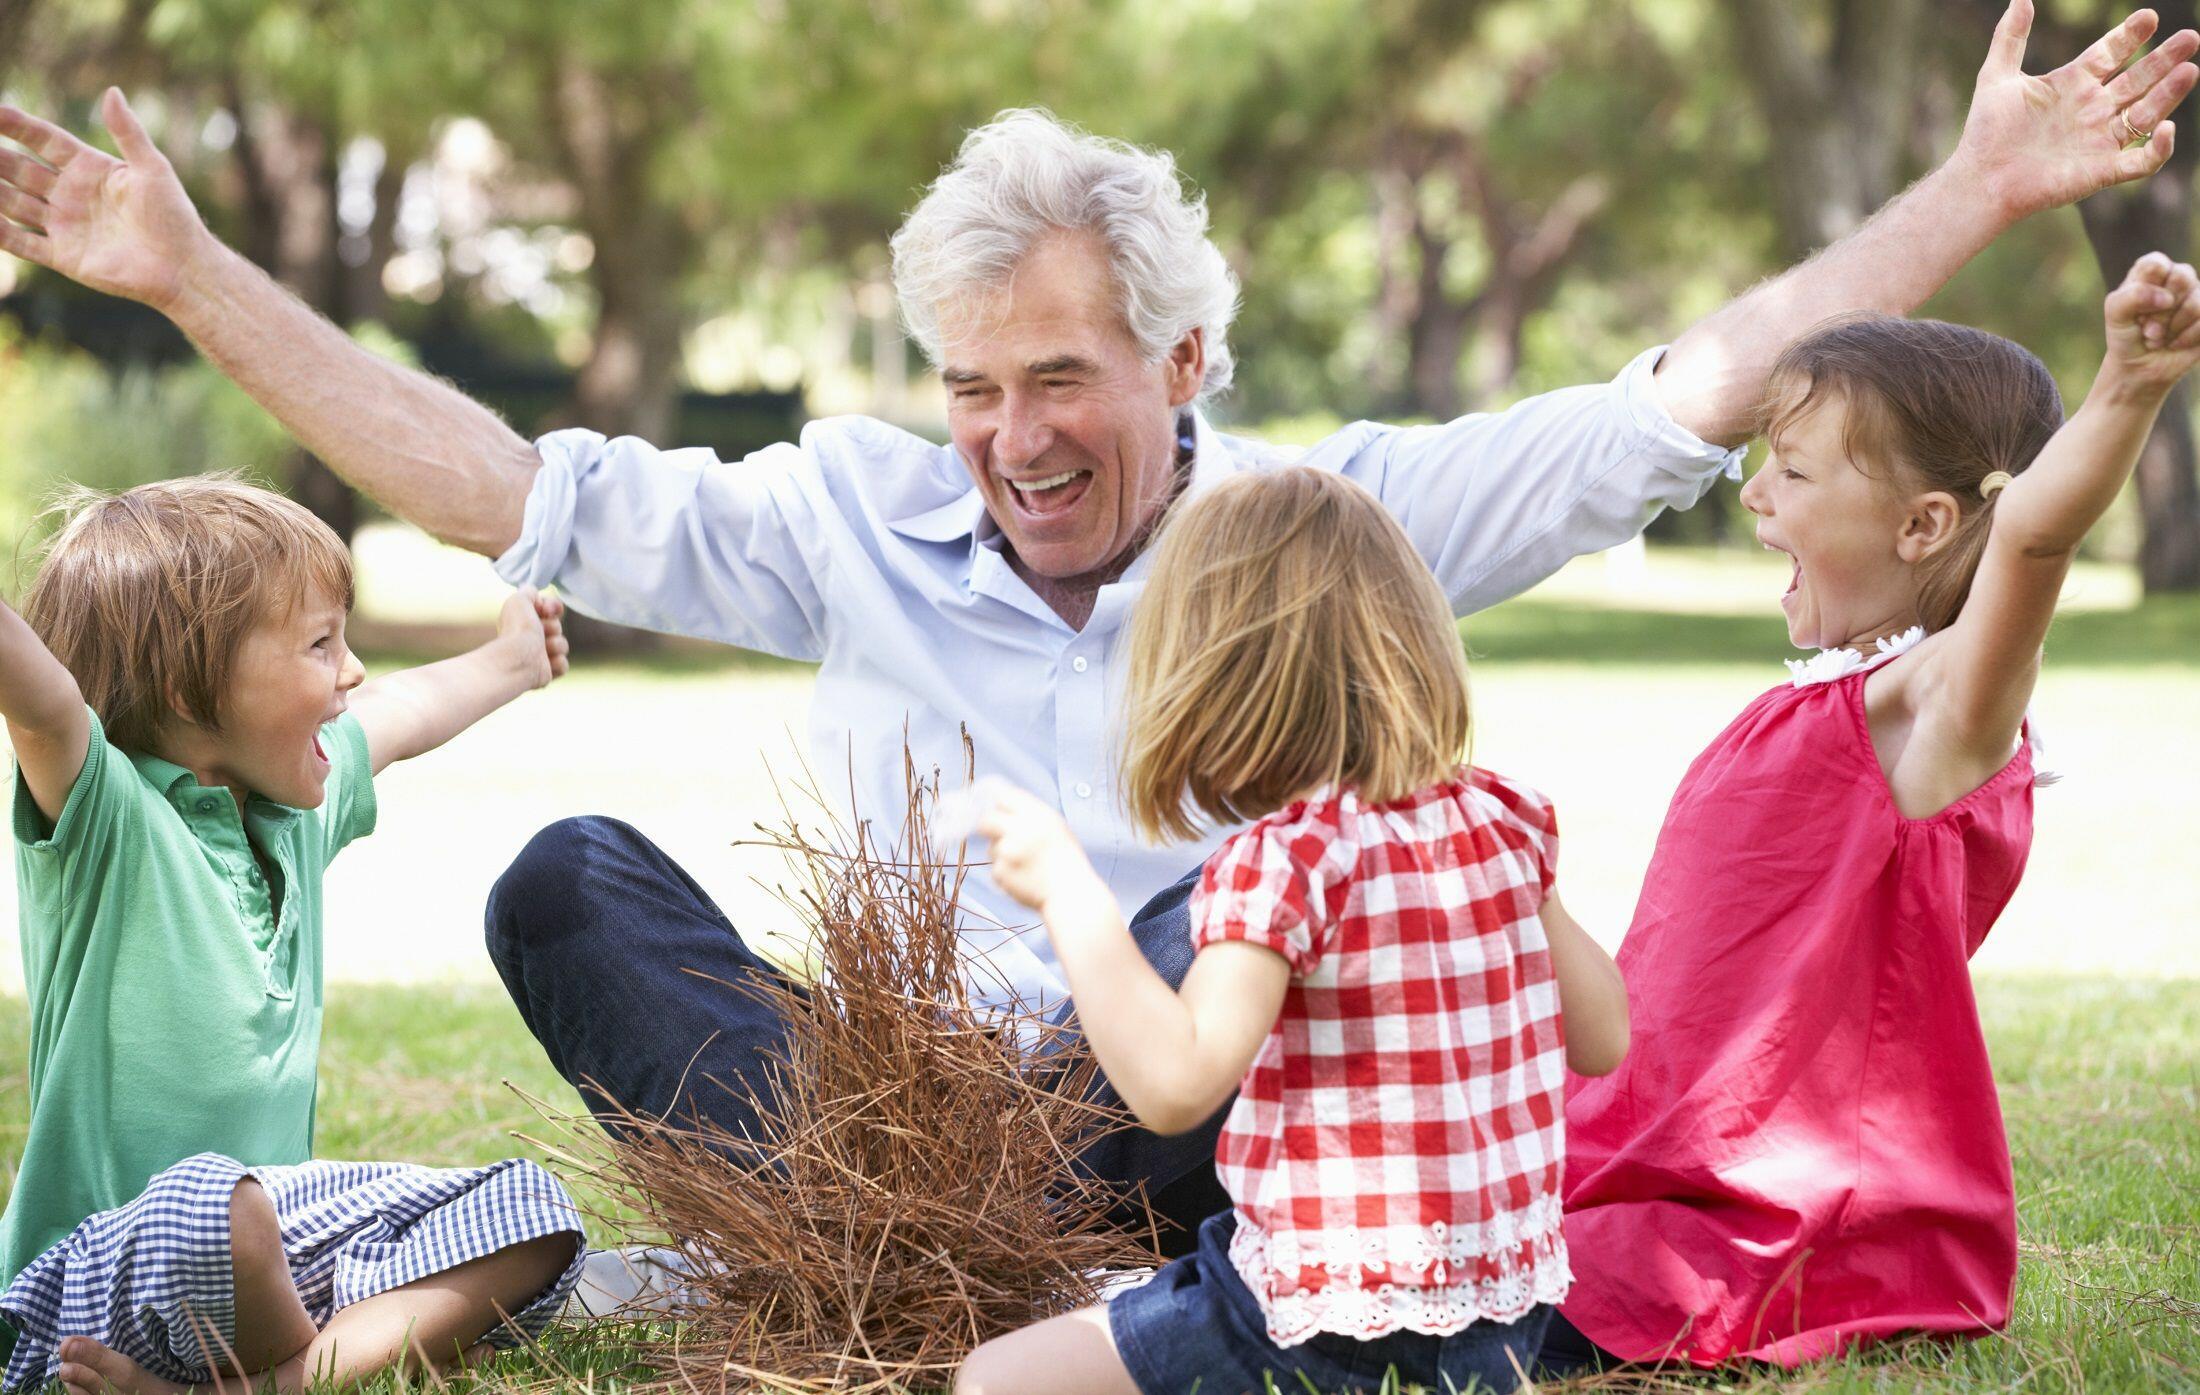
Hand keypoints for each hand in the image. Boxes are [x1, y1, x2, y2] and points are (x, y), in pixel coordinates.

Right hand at [0, 89, 216, 311]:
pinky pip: (21, 242)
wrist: (183, 266)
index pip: (43, 140)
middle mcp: (70, 194)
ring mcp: (64, 224)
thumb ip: (128, 132)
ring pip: (12, 202)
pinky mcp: (63, 256)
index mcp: (89, 168)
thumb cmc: (174, 215)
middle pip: (19, 169)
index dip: (18, 125)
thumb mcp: (153, 168)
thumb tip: (112, 91)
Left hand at [496, 588, 568, 689]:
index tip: (548, 610)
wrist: (519, 657)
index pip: (548, 610)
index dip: (553, 607)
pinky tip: (546, 662)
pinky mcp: (547, 672)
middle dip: (553, 626)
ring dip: (556, 644)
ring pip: (563, 645)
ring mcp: (539, 656)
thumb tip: (535, 592)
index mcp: (524, 622)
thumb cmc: (517, 629)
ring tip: (542, 648)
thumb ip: (528, 592)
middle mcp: (530, 639)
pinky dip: (557, 663)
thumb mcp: (519, 600)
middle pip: (557, 626)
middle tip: (541, 630)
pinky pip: (564, 665)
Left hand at [972, 785, 1104, 913]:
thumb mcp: (1056, 827)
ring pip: (991, 847)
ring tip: (1024, 864)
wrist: (1070, 893)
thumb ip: (1032, 815)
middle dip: (989, 827)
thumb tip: (1004, 808)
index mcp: (1038, 815)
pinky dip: (1006, 874)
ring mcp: (1008, 851)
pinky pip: (996, 869)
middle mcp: (1021, 830)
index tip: (997, 811)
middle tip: (995, 835)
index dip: (998, 805)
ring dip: (1001, 854)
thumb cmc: (1066, 861)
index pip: (1004, 797)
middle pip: (987, 819)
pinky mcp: (1001, 871)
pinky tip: (1023, 878)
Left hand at [1950, 3, 2198, 223]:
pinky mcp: (2102, 171)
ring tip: (2189, 70)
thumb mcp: (1996, 77)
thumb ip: (2010, 37)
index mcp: (2071, 85)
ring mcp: (2099, 140)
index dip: (2130, 36)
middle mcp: (2091, 110)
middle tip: (2190, 37)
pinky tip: (2167, 127)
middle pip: (2137, 79)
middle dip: (2164, 59)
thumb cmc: (1986, 132)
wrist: (1980, 180)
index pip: (2110, 54)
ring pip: (2146, 113)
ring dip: (2169, 93)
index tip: (2148, 17)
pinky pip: (2141, 161)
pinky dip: (2159, 147)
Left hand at [2103, 251, 2199, 388]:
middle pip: (2181, 278)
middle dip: (2160, 312)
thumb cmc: (2126, 335)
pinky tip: (2175, 343)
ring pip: (2195, 303)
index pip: (2156, 263)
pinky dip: (2186, 338)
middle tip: (2147, 327)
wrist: (2140, 368)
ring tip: (2158, 337)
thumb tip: (2167, 298)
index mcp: (2151, 271)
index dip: (2147, 289)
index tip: (2137, 309)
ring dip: (2172, 328)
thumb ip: (2131, 297)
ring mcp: (2197, 295)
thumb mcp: (2115, 315)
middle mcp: (2178, 277)